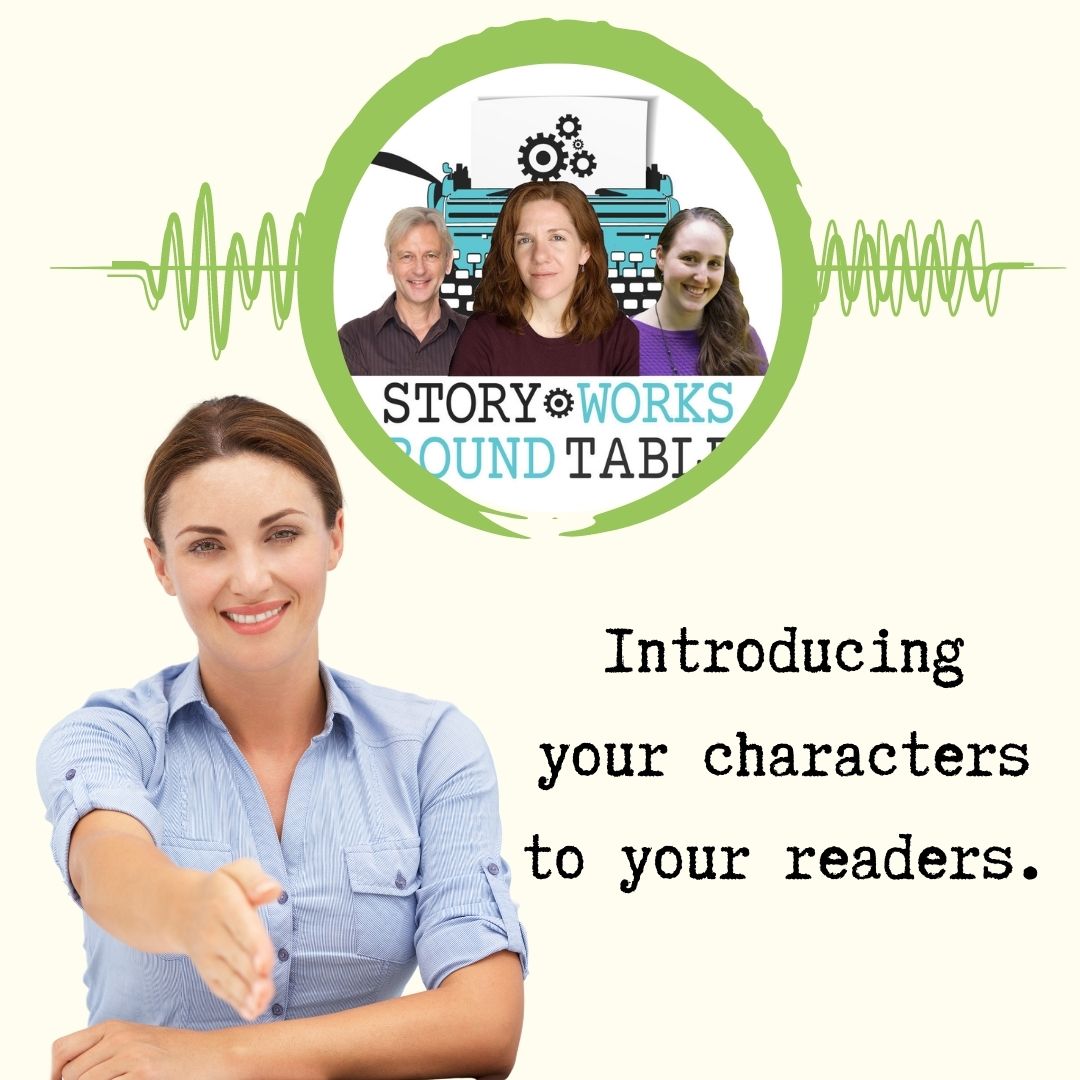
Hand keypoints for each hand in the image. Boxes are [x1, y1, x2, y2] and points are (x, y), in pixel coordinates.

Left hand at [52, 1022, 222, 1079]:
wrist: (212, 1055)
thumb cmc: (174, 1054)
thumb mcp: (136, 1043)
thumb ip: (105, 1053)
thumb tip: (68, 1075)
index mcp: (114, 1027)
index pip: (62, 1048)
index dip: (53, 1073)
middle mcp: (118, 1037)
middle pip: (70, 1073)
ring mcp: (131, 1055)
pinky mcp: (142, 1074)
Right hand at [173, 858, 279, 1020]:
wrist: (178, 909)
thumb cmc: (220, 888)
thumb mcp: (237, 871)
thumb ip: (255, 878)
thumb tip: (271, 891)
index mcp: (223, 903)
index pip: (241, 926)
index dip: (253, 946)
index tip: (264, 964)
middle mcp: (212, 933)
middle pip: (236, 957)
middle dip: (252, 976)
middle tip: (266, 991)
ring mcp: (207, 956)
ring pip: (227, 977)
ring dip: (244, 994)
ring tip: (260, 1005)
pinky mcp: (207, 971)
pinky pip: (221, 988)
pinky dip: (236, 1002)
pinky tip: (252, 1012)